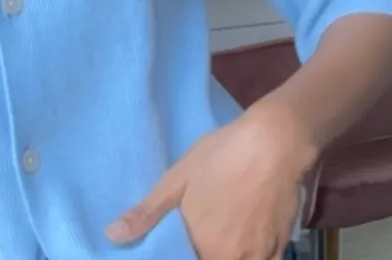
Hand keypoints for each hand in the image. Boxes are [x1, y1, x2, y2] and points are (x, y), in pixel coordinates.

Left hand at [105, 104, 315, 258]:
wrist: (274, 143)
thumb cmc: (220, 157)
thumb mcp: (176, 179)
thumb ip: (146, 214)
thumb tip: (112, 236)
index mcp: (202, 246)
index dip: (177, 253)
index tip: (177, 244)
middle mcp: (231, 257)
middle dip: (201, 253)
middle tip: (195, 235)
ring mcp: (258, 255)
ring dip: (225, 254)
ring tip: (217, 238)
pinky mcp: (280, 247)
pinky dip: (250, 257)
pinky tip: (243, 242)